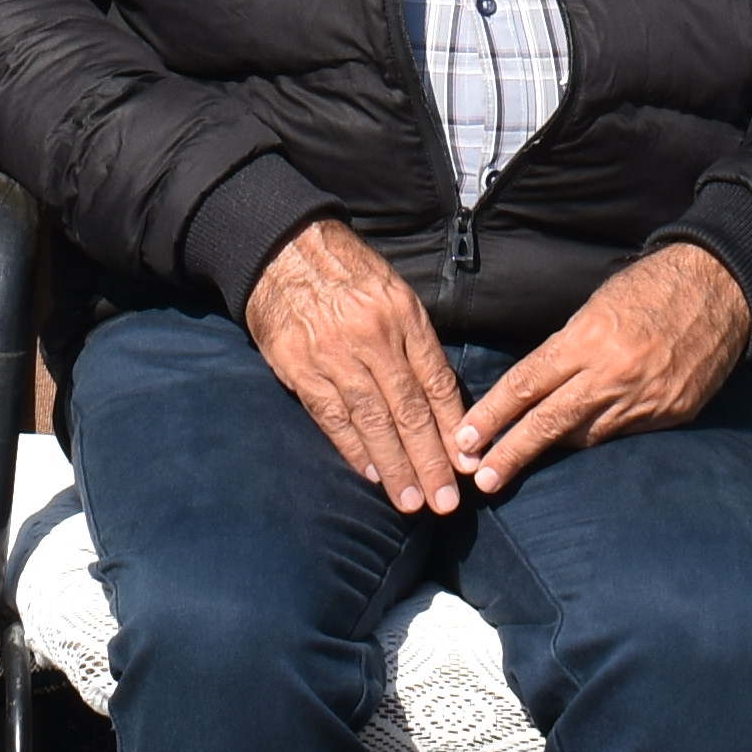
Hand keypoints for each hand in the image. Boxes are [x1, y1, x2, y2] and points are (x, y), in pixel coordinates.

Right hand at [243, 219, 471, 512]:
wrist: (284, 249)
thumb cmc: (347, 273)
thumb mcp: (394, 292)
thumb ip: (417, 342)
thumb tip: (441, 399)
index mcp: (403, 316)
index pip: (435, 382)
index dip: (453, 427)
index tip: (467, 465)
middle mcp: (373, 338)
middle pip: (408, 409)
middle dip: (430, 460)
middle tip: (445, 502)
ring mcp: (334, 355)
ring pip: (372, 421)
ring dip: (394, 466)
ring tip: (411, 502)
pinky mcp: (300, 368)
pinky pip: (332, 416)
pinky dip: (352, 448)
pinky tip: (370, 474)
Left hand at [455, 242, 751, 492]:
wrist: (721, 289)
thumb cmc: (651, 287)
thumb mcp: (597, 307)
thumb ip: (567, 349)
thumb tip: (538, 386)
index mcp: (587, 340)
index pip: (527, 385)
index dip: (493, 415)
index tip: (467, 438)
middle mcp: (612, 375)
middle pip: (548, 423)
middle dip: (511, 452)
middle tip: (480, 479)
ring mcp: (643, 400)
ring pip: (585, 436)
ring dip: (552, 450)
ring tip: (518, 463)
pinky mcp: (670, 414)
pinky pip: (622, 434)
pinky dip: (599, 435)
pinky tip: (581, 439)